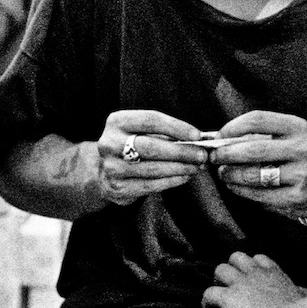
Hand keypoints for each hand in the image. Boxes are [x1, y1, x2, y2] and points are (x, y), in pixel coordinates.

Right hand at [92, 110, 207, 206]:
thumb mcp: (140, 132)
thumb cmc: (131, 146)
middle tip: (202, 155)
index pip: (150, 120)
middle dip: (181, 151)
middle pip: (151, 146)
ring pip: (152, 168)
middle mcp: (110, 143)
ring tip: (196, 167)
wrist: (105, 171)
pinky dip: (171, 181)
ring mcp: (112, 167)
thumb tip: (196, 140)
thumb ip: (163, 133)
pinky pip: (150, 185)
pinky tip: (184, 177)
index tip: (197, 135)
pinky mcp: (117, 187)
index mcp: (117, 121)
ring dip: (180, 168)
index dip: (176, 127)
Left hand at [202, 252, 306, 307]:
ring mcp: (241, 283)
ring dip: (218, 282)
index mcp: (276, 275)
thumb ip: (305, 293)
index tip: (252, 281)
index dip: (253, 268)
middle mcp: (257, 274)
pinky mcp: (228, 298)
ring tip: (220, 298)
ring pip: (220, 268)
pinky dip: (206, 303)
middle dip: (232, 269)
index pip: (260, 259)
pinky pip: (208, 293)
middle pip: (236, 256)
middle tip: (232, 287)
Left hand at [207, 110, 306, 221]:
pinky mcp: (297, 198)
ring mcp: (302, 175)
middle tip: (213, 157)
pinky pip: (260, 195)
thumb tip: (218, 138)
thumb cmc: (297, 155)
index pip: (258, 120)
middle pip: (254, 149)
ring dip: (231, 175)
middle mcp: (303, 149)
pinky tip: (235, 186)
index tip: (219, 135)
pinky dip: (242, 191)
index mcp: (297, 127)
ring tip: (223, 173)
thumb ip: (257, 135)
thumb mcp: (286, 137)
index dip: (233, 127)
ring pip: (255, 175)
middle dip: (227, 154)